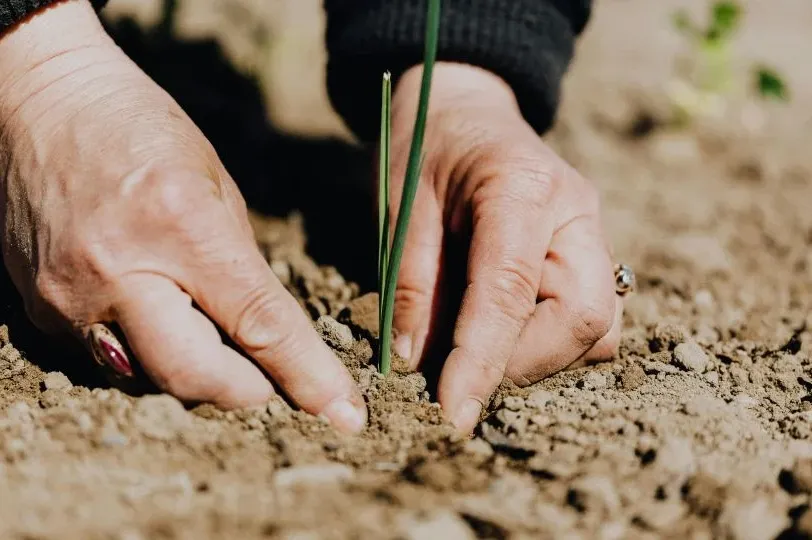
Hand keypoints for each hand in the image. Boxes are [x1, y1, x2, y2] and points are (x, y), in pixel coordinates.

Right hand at [0, 0, 365, 432]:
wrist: (35, 101)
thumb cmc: (138, 127)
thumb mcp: (213, 184)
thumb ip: (239, 265)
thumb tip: (264, 332)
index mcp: (181, 227)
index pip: (259, 325)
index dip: (308, 376)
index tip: (344, 414)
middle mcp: (120, 271)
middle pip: (196, 377)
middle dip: (247, 391)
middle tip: (271, 382)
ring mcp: (71, 297)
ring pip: (152, 379)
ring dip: (197, 373)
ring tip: (212, 337)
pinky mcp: (41, 309)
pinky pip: (110, 359)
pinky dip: (148, 352)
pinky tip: (157, 316)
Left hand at [389, 63, 621, 433]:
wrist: (465, 110)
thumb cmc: (425, 148)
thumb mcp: (400, 204)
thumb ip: (410, 281)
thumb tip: (416, 362)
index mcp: (522, 187)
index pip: (511, 291)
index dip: (482, 360)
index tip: (452, 413)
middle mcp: (576, 212)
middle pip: (583, 318)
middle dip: (521, 364)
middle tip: (461, 373)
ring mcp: (592, 233)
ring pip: (598, 328)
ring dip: (539, 358)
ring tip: (478, 347)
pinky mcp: (591, 254)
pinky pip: (591, 320)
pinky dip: (549, 343)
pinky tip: (502, 329)